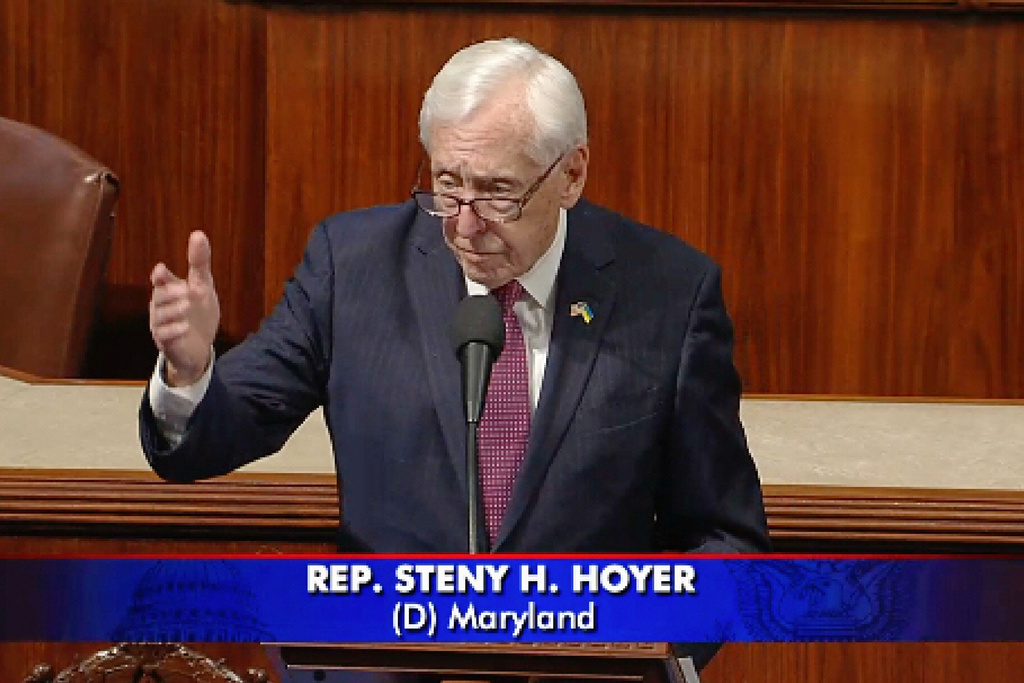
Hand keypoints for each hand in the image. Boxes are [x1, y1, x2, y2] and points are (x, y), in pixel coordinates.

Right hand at [149, 231, 220, 386]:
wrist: (200, 346)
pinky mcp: (166, 342)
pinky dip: (173, 331)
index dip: (160, 276)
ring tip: (186, 307)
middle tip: (186, 291)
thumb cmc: (198, 312)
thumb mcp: (203, 286)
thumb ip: (199, 263)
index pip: (161, 281)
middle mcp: (161, 307)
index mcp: (169, 291)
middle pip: (159, 298)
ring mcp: (161, 325)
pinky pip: (164, 336)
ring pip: (160, 317)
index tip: (162, 271)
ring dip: (173, 311)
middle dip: (169, 294)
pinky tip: (184, 327)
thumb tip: (198, 233)